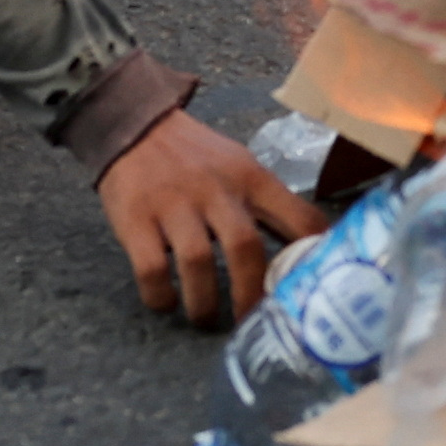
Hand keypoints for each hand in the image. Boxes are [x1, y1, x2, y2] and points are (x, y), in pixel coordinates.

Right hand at [95, 107, 319, 329]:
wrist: (136, 125)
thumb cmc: (197, 157)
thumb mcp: (241, 166)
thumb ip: (268, 203)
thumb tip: (304, 249)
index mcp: (251, 178)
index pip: (297, 216)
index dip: (309, 256)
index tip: (309, 288)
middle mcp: (216, 190)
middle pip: (244, 247)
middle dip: (250, 292)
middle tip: (248, 319)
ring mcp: (174, 204)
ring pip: (197, 262)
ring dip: (204, 302)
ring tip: (206, 319)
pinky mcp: (136, 219)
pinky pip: (151, 268)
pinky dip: (160, 295)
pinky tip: (166, 302)